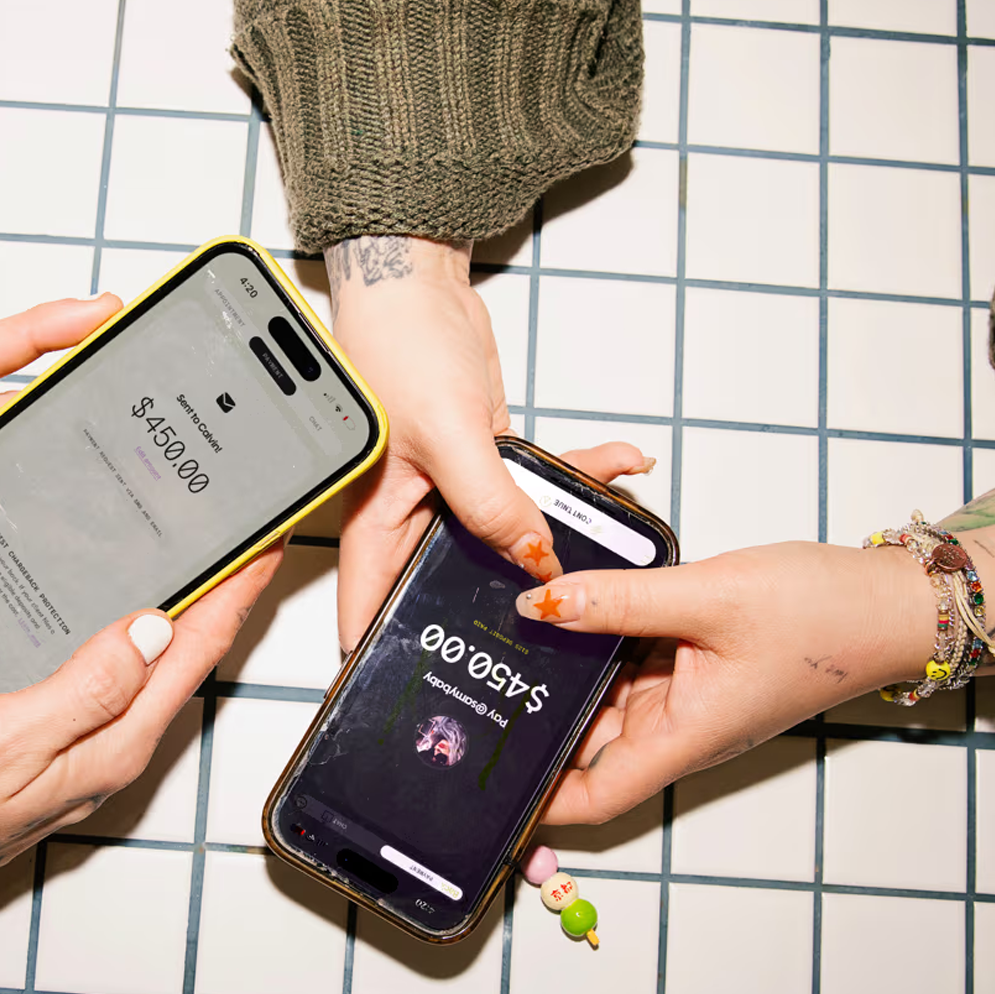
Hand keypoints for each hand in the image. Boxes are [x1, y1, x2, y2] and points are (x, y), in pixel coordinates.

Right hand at [0, 548, 280, 950]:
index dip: (238, 591)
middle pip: (189, 655)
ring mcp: (87, 743)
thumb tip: (154, 630)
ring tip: (195, 551)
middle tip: (242, 530)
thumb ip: (86, 688)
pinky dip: (127, 627)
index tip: (267, 539)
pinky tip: (112, 601)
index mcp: (115, 741)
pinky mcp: (56, 737)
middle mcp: (114, 743)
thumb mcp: (6, 738)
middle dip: (224, 592)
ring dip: (182, 606)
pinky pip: (111, 671)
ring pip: (154, 661)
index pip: (198, 652)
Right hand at [326, 237, 642, 652]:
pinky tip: (621, 464)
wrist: (415, 288)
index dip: (393, 665)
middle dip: (506, 613)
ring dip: (563, 536)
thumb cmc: (396, 350)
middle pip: (455, 590)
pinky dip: (578, 477)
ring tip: (621, 542)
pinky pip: (535, 488)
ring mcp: (452, 495)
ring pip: (510, 539)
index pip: (373, 619)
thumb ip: (492, 503)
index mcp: (377, 530)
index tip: (433, 704)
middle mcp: (412, 522)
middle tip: (562, 641)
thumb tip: (536, 557)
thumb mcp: (447, 435)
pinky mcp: (486, 464)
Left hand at [516, 540, 938, 824]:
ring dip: (564, 671)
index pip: (594, 797)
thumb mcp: (710, 598)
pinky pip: (628, 660)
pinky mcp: (688, 665)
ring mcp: (683, 697)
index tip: (490, 779)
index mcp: (683, 737)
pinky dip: (596, 641)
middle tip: (476, 680)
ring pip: (603, 694)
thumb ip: (620, 601)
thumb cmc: (824, 616)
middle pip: (586, 742)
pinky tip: (563, 609)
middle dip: (537, 719)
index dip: (539, 800)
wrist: (888, 601)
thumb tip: (542, 603)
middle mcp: (676, 726)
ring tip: (504, 639)